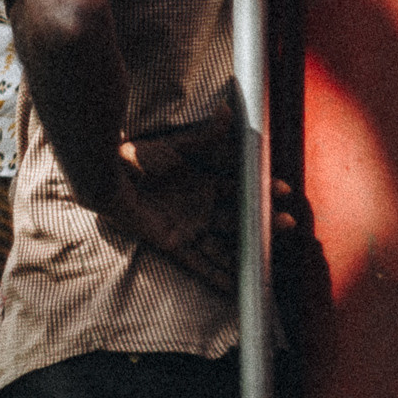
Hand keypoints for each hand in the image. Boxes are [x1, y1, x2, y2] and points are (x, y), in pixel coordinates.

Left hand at [101, 115, 311, 295]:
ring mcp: (188, 227)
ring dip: (247, 251)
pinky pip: (198, 264)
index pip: (240, 189)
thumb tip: (228, 109)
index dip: (261, 191)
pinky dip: (217, 277)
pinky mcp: (173, 244)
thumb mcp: (177, 146)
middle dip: (264, 223)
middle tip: (289, 223)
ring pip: (225, 244)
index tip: (284, 190)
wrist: (109, 175)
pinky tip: (237, 288)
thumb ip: (205, 135)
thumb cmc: (140, 156)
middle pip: (238, 219)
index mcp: (203, 182)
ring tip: (270, 255)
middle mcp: (200, 207)